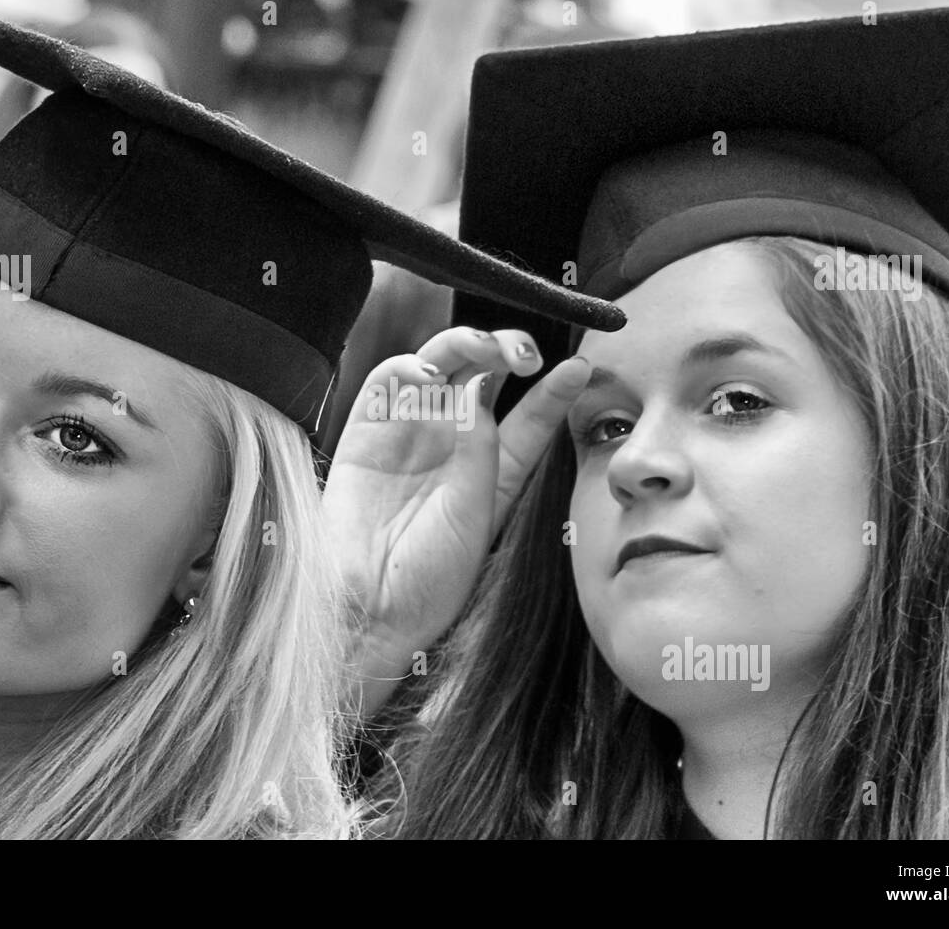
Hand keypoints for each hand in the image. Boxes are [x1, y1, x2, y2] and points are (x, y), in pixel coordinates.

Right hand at [325, 326, 590, 715]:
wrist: (372, 606)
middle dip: (508, 349)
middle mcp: (454, 438)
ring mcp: (412, 427)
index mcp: (493, 465)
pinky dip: (409, 364)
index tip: (580, 370)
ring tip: (487, 349)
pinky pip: (389, 379)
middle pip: (484, 371)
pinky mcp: (368, 425)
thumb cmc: (433, 579)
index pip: (531, 414)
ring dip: (466, 342)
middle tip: (526, 355)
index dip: (555, 390)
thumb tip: (511, 404)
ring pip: (442, 361)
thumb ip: (502, 458)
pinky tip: (430, 372)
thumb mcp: (488, 516)